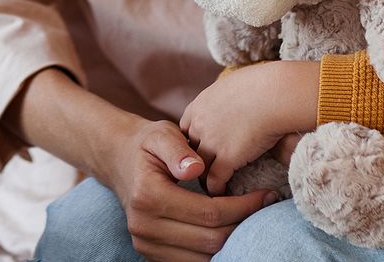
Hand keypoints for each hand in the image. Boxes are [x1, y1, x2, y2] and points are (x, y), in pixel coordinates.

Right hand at [97, 117, 274, 261]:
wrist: (118, 161)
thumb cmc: (146, 145)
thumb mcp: (161, 134)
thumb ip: (178, 149)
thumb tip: (197, 168)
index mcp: (147, 196)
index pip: (208, 213)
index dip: (242, 207)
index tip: (265, 194)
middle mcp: (143, 226)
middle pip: (209, 240)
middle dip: (242, 225)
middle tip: (264, 206)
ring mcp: (145, 244)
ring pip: (203, 256)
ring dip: (231, 241)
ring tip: (250, 218)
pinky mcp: (150, 254)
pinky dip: (214, 249)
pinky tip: (228, 229)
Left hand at [180, 61, 318, 196]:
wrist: (275, 92)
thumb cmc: (263, 83)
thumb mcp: (232, 84)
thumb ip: (225, 97)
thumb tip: (233, 100)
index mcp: (200, 104)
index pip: (185, 129)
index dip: (193, 141)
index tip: (202, 150)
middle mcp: (200, 123)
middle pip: (188, 150)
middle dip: (194, 162)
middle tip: (202, 174)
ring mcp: (211, 141)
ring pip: (199, 168)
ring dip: (204, 178)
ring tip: (211, 188)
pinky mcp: (227, 157)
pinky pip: (215, 180)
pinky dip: (217, 189)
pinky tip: (223, 193)